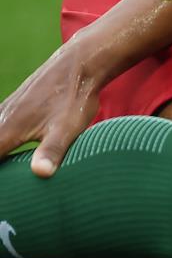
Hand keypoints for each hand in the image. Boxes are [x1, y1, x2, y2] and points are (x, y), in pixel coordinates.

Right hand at [0, 32, 105, 176]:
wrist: (77, 65)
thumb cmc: (73, 100)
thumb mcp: (67, 130)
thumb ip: (52, 152)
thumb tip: (40, 173)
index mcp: (8, 130)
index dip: (0, 178)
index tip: (6, 191)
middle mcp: (0, 119)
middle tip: (10, 188)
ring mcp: (5, 110)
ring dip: (0, 150)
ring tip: (8, 164)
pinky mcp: (13, 105)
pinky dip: (1, 137)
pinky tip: (8, 143)